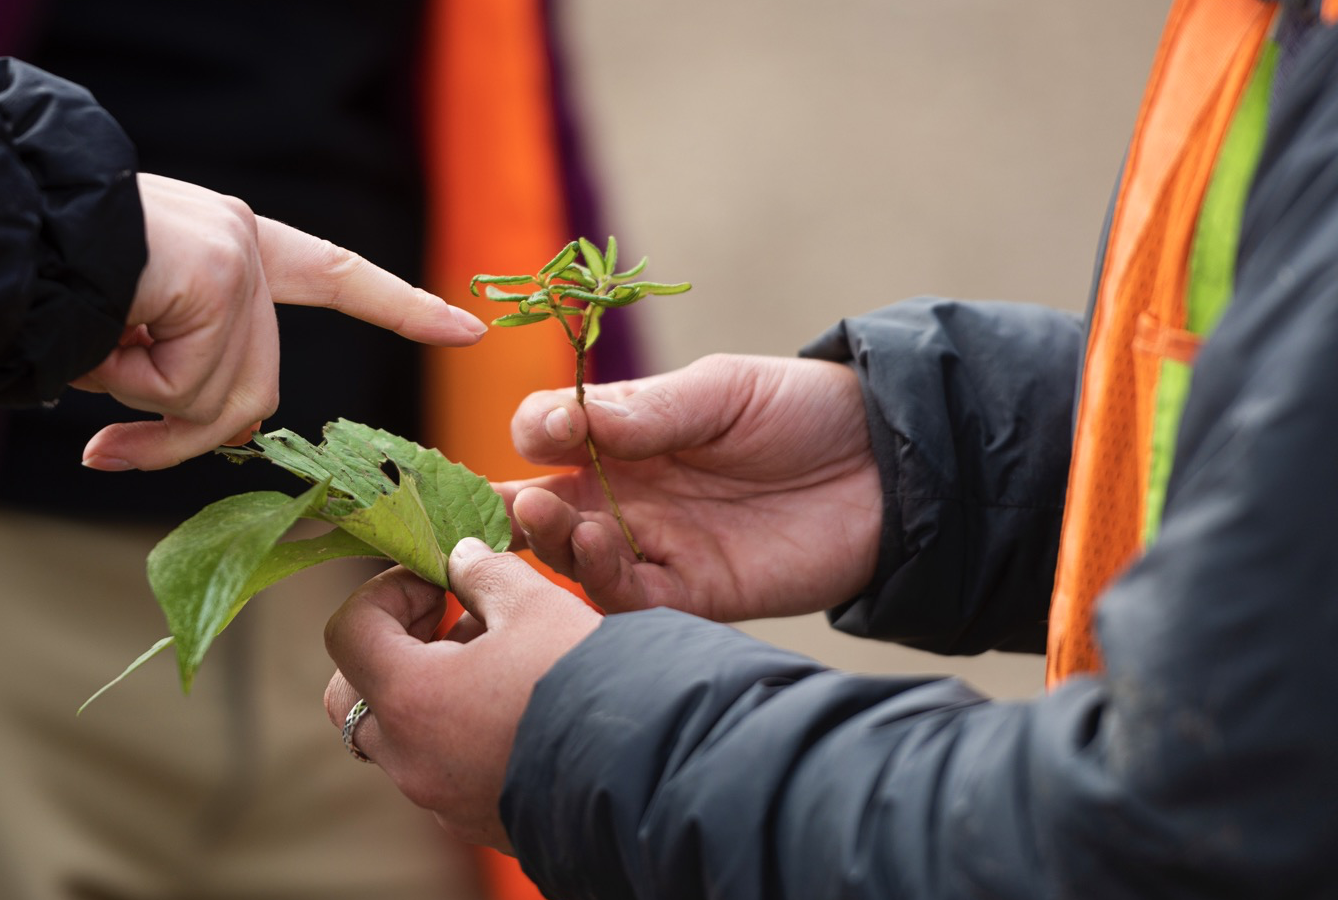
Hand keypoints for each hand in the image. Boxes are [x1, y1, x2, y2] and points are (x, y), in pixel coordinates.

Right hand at [76, 173, 486, 469]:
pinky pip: (183, 389)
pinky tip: (96, 336)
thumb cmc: (39, 280)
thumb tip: (171, 442)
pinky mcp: (221, 274)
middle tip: (106, 449)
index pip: (334, 276)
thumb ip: (173, 370)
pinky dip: (126, 388)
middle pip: (254, 390)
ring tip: (90, 354)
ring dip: (142, 411)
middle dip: (179, 438)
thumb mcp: (127, 329)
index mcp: (232, 245)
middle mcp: (245, 245)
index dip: (401, 305)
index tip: (468, 328)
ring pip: (219, 401)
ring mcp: (237, 258)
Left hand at [323, 539, 599, 851]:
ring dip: (429, 685)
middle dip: (390, 644)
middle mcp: (412, 759)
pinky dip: (458, 728)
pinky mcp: (477, 820)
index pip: (350, 631)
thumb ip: (486, 573)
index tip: (438, 579)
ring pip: (401, 734)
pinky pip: (443, 768)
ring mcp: (441, 799)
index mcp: (411, 699)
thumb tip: (462, 559)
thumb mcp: (536, 604)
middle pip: (355, 693)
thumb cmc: (587, 681)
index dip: (387, 590)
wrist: (652, 775)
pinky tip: (513, 702)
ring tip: (494, 653)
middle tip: (444, 615)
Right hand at [500, 353, 880, 621]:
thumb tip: (562, 420)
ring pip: (579, 558)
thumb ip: (649, 412)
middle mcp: (629, 495)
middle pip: (546, 508)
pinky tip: (601, 550)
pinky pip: (633, 602)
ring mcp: (659, 547)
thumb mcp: (723, 392)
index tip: (547, 428)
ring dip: (551, 541)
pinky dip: (604, 583)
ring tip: (541, 514)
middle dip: (511, 506)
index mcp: (625, 437)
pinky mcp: (697, 594)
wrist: (890, 464)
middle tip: (502, 500)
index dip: (535, 432)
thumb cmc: (802, 411)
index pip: (549, 437)